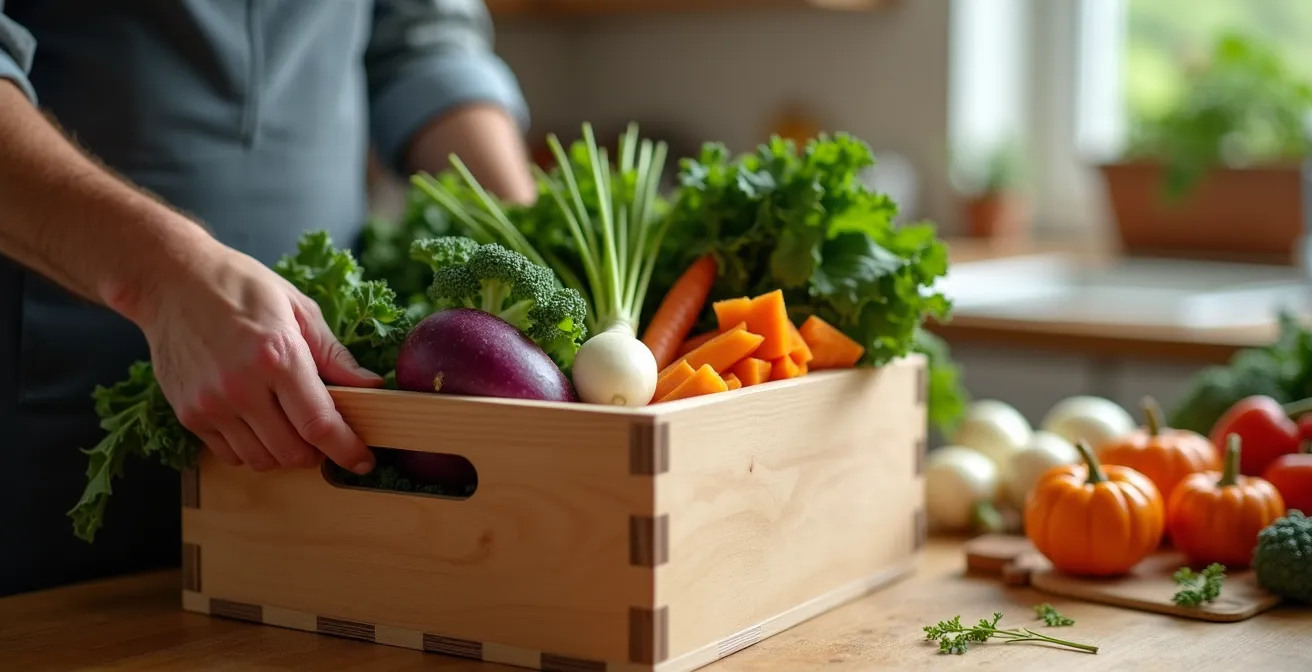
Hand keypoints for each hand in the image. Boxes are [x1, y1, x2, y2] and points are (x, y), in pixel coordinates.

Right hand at [130, 239, 381, 473]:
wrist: (170, 279)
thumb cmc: (239, 286)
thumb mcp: (298, 308)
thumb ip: (334, 354)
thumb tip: (371, 385)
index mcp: (278, 356)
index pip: (320, 424)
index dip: (347, 450)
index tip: (362, 460)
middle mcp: (242, 387)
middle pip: (293, 452)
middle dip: (318, 452)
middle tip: (324, 434)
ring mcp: (211, 404)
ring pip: (261, 460)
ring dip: (284, 453)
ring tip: (289, 425)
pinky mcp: (188, 414)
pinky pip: (230, 454)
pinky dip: (251, 449)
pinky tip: (257, 422)